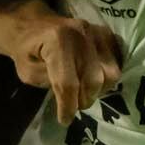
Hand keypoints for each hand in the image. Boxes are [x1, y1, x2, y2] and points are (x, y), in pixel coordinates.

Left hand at [0, 3, 120, 119]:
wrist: (34, 25)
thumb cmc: (27, 50)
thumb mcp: (27, 72)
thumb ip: (49, 84)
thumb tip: (70, 98)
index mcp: (57, 41)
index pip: (68, 83)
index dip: (68, 106)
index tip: (65, 120)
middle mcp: (81, 33)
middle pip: (93, 80)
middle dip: (84, 100)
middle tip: (74, 105)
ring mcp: (96, 32)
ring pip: (110, 73)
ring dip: (98, 90)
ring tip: (83, 93)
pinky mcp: (105, 34)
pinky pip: (116, 63)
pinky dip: (106, 78)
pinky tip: (93, 81)